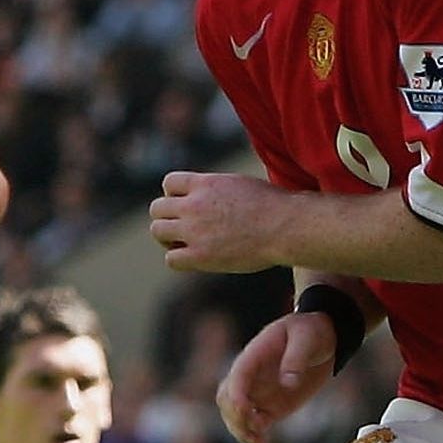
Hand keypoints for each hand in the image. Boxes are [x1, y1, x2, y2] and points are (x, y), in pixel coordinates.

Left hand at [149, 171, 290, 273]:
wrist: (285, 227)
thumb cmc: (272, 206)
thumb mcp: (239, 185)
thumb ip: (216, 190)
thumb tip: (210, 196)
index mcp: (205, 184)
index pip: (169, 183)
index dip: (174, 195)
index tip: (187, 205)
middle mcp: (194, 205)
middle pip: (156, 208)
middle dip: (168, 217)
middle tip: (184, 228)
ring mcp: (194, 231)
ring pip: (158, 231)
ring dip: (168, 238)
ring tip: (186, 243)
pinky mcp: (200, 256)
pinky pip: (171, 258)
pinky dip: (179, 259)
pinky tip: (195, 258)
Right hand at [216, 312, 335, 442]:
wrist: (324, 338)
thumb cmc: (311, 331)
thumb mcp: (307, 337)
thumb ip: (296, 358)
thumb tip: (288, 382)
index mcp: (255, 355)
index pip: (237, 377)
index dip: (237, 395)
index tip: (247, 410)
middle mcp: (250, 375)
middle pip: (227, 399)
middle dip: (235, 416)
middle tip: (256, 428)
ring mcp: (259, 391)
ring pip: (235, 415)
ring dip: (241, 430)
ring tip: (258, 442)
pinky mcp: (271, 406)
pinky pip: (255, 423)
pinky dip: (254, 435)